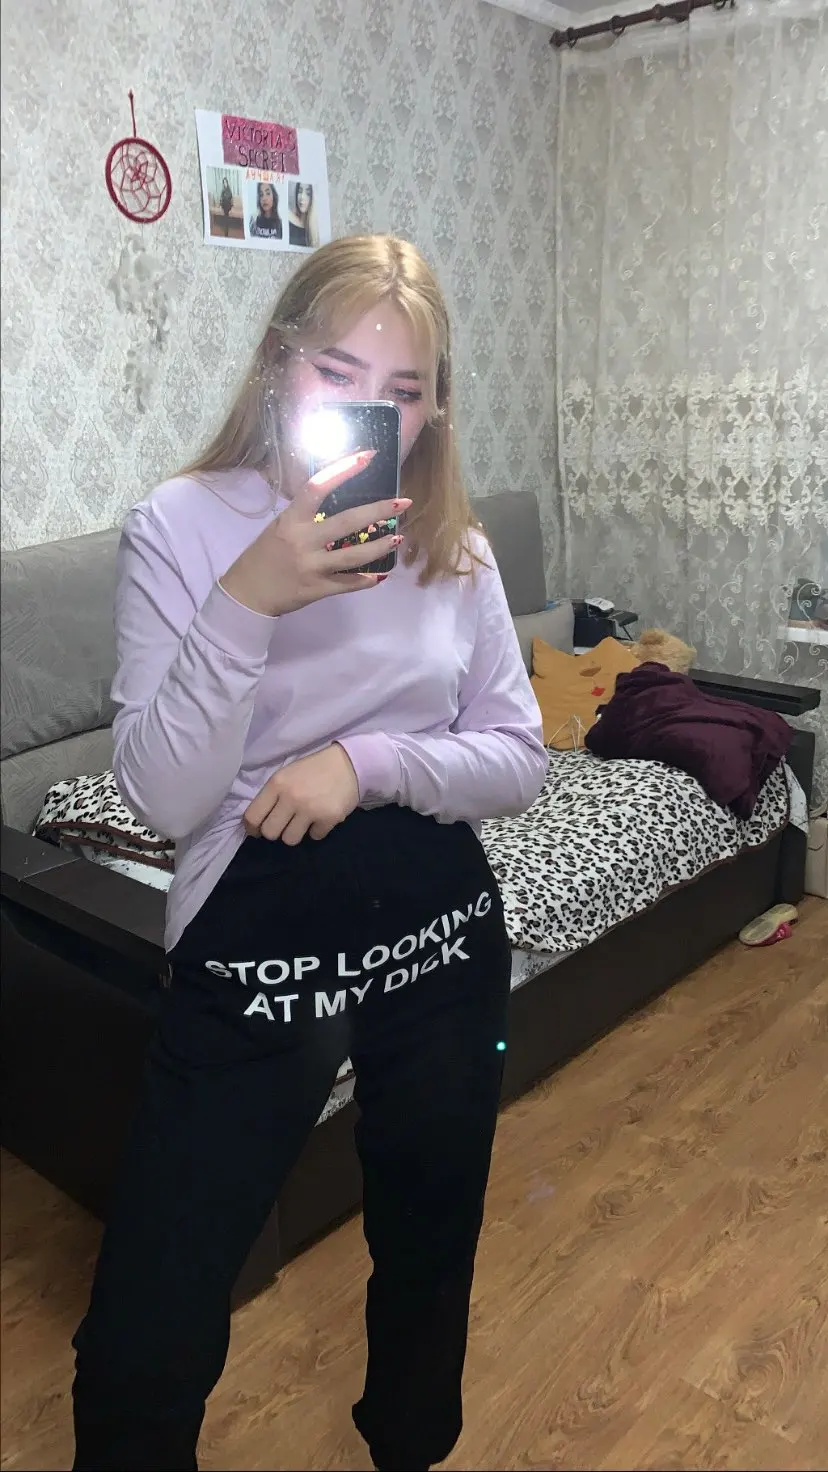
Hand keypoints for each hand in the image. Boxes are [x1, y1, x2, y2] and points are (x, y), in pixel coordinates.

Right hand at [220, 452, 409, 616]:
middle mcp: (302, 541)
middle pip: (347, 522)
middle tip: (403, 503)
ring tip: (398, 538)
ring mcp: (312, 566)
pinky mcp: (318, 589)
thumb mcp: (279, 527)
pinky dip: (367, 580)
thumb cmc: (264, 555)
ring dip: (380, 546)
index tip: (367, 457)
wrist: (248, 594)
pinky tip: (381, 574)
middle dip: (379, 510)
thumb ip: (305, 516)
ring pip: (354, 556)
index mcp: (291, 520)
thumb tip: (336, 500)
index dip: (343, 470)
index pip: (318, 487)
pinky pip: (349, 583)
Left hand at [243, 744, 358, 844]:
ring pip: (290, 839)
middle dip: (276, 831)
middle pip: (270, 833)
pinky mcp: (329, 818)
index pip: (252, 816)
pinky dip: (317, 830)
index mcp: (277, 784)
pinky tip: (321, 817)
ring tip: (304, 821)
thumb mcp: (286, 775)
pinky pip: (314, 837)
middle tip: (285, 824)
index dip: (253, 828)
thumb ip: (272, 796)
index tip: (258, 830)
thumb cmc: (313, 769)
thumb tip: (258, 823)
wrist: (349, 763)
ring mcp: (310, 809)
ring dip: (296, 833)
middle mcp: (291, 797)